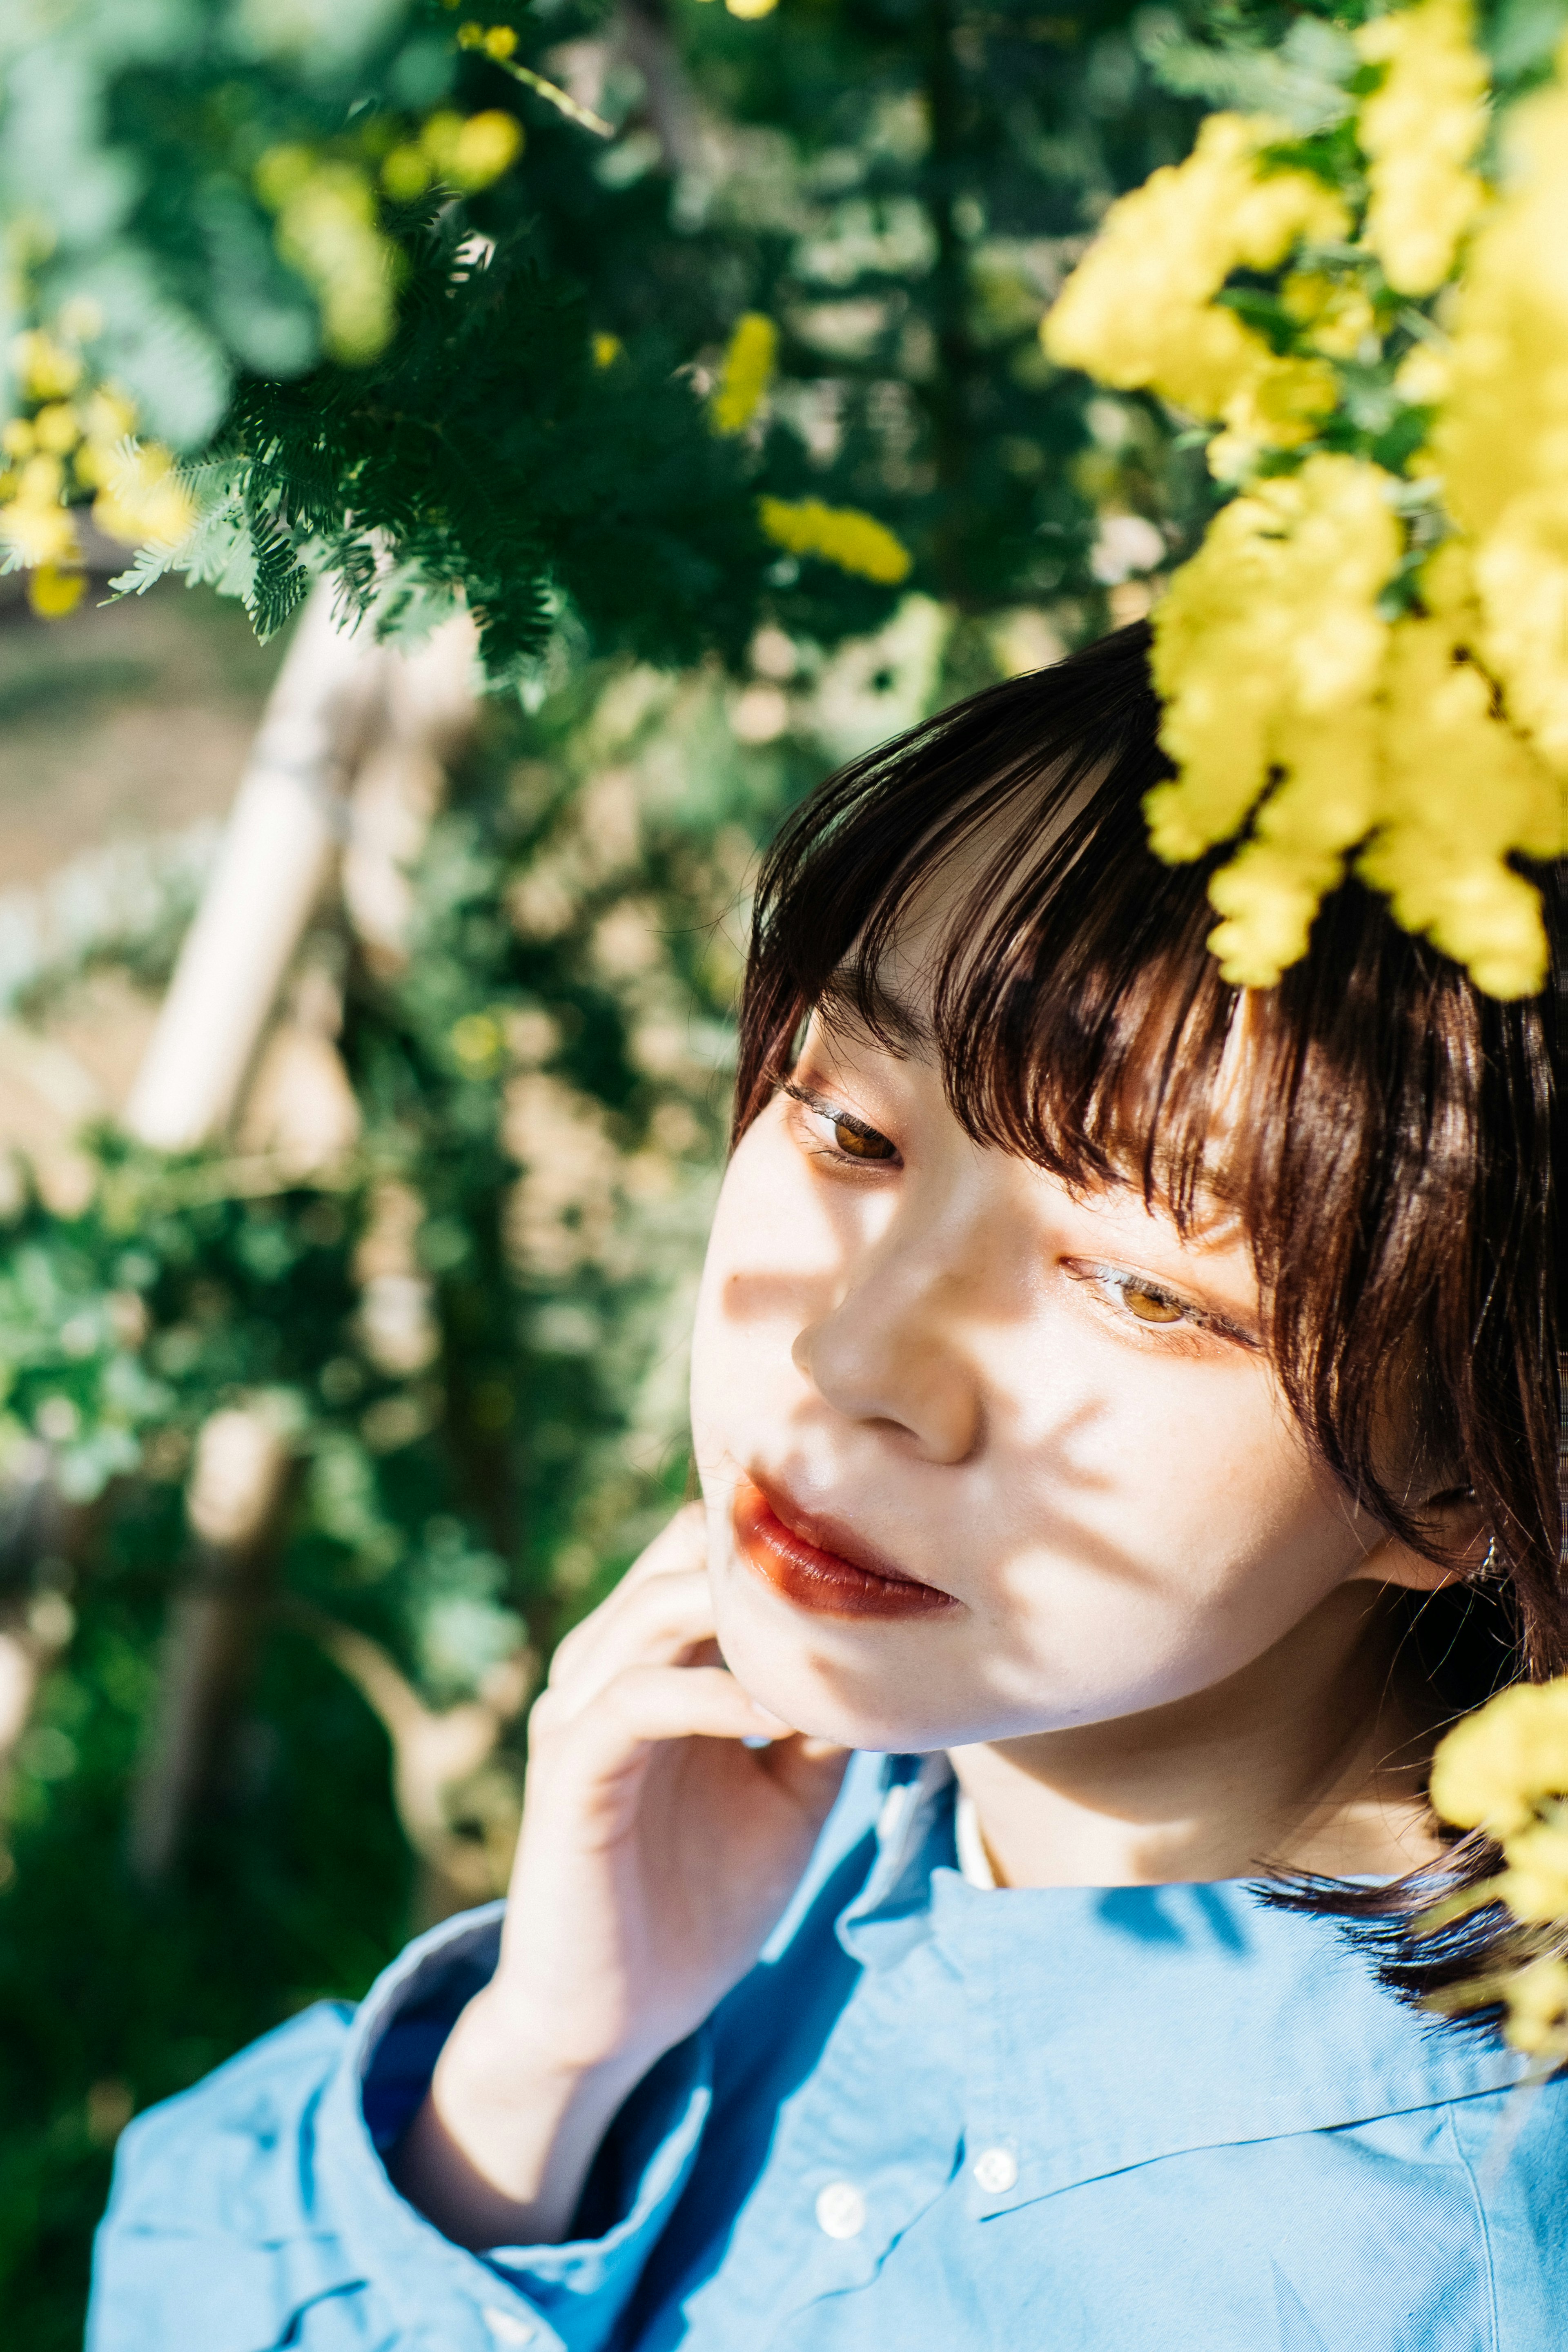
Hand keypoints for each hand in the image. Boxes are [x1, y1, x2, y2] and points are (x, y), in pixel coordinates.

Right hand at [393, 1503, 847, 2246]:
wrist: (621, 2016)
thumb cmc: (702, 1901)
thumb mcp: (790, 1795)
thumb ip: (824, 1720)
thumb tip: (904, 1662)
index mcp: (655, 1656)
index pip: (712, 1547)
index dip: (790, 1535)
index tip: (885, 1551)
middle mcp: (607, 1661)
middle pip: (683, 1553)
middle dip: (770, 1551)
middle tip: (866, 1566)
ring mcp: (579, 1710)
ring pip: (654, 1609)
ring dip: (745, 1612)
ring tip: (831, 1624)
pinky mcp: (569, 1769)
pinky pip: (636, 1700)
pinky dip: (711, 1694)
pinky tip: (777, 1712)